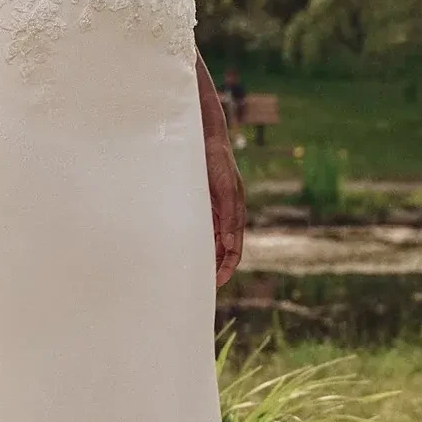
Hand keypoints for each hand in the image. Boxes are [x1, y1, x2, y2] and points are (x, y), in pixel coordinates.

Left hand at [206, 131, 245, 286]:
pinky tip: (184, 249)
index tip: (217, 281)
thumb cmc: (218, 162)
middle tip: (201, 282)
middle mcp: (226, 216)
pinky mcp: (201, 204)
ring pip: (211, 240)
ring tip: (191, 270)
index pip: (235, 249)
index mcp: (236, 214)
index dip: (228, 266)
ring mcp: (214, 210)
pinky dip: (196, 240)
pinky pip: (200, 228)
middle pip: (223, 249)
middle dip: (216, 265)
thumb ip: (230, 216)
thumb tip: (230, 244)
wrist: (205, 139)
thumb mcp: (226, 190)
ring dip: (205, 255)